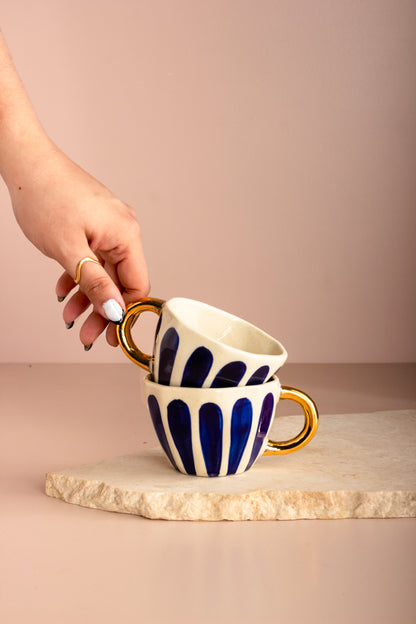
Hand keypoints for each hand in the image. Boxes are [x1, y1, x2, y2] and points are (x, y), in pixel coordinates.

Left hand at [11, 143, 149, 347]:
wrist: (26, 163)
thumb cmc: (45, 197)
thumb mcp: (69, 250)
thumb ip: (95, 283)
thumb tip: (115, 310)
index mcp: (126, 234)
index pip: (137, 285)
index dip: (125, 313)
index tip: (110, 334)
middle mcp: (123, 230)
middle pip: (120, 281)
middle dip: (102, 310)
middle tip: (88, 335)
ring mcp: (109, 226)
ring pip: (105, 272)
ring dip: (88, 296)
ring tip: (70, 316)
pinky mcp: (95, 224)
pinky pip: (94, 258)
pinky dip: (81, 276)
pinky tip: (65, 289)